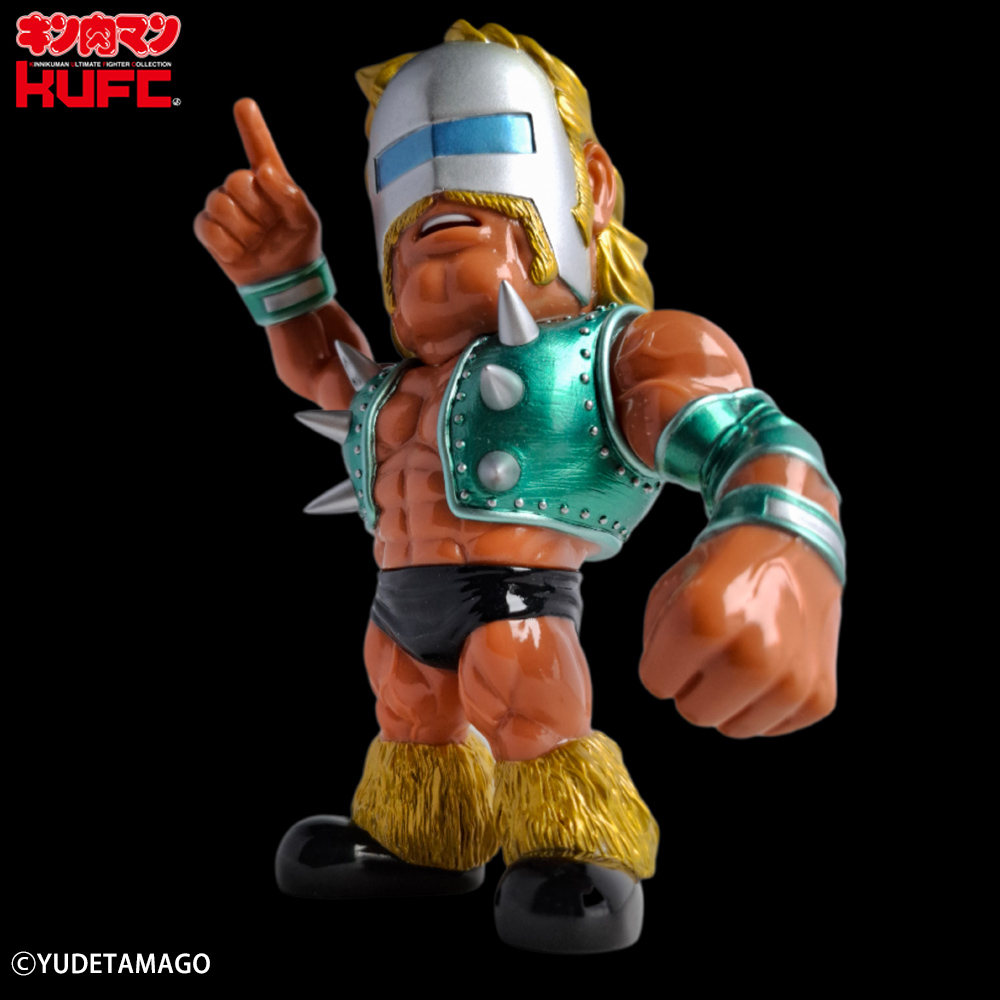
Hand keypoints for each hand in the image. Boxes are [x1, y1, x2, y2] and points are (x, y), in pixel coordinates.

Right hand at [194, 98, 320, 286]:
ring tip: (257, 242)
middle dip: (256, 210)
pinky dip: (227, 245)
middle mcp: (244, 188)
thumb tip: (260, 172)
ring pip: (220, 204)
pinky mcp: (209, 229)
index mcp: (270, 181)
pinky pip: (208, 227)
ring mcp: (224, 207)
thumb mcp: (304, 220)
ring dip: (244, 230)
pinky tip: (240, 252)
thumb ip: (289, 194)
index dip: (252, 128)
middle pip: (236, 180)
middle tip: (269, 228)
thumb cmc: (297, 245)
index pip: (259, 149)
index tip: (245, 104)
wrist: (285, 281)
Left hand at [639, 524, 840, 736]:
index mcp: (704, 621)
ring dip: (731, 699)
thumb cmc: (727, 569)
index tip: (682, 641)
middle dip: (695, 686)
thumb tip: (668, 686)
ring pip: (733, 728)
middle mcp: (751, 654)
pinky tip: (773, 664)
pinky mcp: (818, 697)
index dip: (664, 662)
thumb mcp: (670, 589)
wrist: (794, 545)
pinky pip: (771, 727)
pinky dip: (766, 704)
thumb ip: (655, 644)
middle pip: (693, 713)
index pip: (656, 683)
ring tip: (745, 654)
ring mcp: (790, 680)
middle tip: (713, 650)